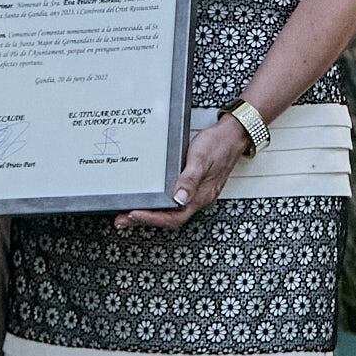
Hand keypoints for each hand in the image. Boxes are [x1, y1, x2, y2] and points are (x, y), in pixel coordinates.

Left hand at [116, 116, 250, 230]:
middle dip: (144, 220)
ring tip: (128, 214)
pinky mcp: (194, 187)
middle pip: (169, 218)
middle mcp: (198, 199)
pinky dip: (159, 204)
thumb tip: (178, 199)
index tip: (132, 214)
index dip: (151, 218)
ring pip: (171, 212)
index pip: (173, 217)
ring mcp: (197, 194)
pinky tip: (149, 200)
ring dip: (150, 214)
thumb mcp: (201, 158)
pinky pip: (174, 202)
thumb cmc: (218, 144)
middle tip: (122, 219)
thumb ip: (190, 179)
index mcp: (201, 196)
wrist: (233, 135)